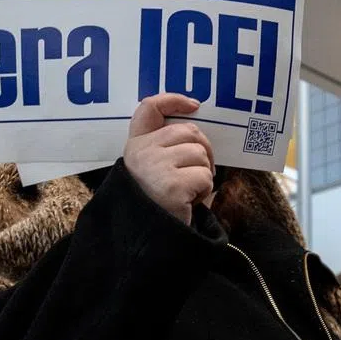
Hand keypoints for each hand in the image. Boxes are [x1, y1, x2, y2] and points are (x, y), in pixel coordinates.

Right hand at [123, 94, 213, 224]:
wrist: (150, 240)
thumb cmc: (159, 204)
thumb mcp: (154, 170)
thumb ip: (166, 148)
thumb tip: (196, 131)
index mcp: (136, 146)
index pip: (149, 108)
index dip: (172, 100)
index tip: (193, 105)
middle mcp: (141, 152)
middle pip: (189, 131)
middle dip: (203, 150)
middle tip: (198, 173)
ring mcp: (155, 167)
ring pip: (200, 154)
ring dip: (203, 174)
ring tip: (188, 191)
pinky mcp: (171, 184)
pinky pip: (204, 176)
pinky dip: (204, 190)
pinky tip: (189, 201)